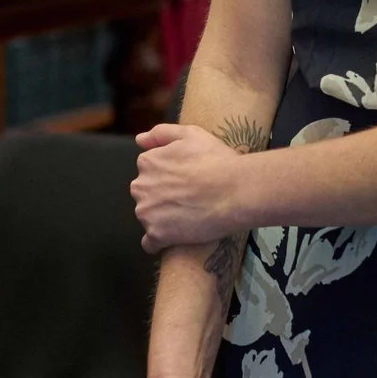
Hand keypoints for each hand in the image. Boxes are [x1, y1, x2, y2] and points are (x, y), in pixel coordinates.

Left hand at [131, 124, 254, 251]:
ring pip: (148, 217)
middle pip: (146, 195)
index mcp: (148, 162)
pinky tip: (176, 239)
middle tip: (188, 200)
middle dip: (161, 198)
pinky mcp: (157, 235)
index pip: (149, 173)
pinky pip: (150, 243)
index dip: (168, 178)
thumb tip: (140, 140)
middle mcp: (140, 187)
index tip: (185, 183)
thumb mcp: (191, 134)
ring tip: (188, 218)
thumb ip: (161, 134)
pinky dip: (160, 242)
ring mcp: (147, 212)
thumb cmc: (217, 161)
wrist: (236, 191)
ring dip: (162, 219)